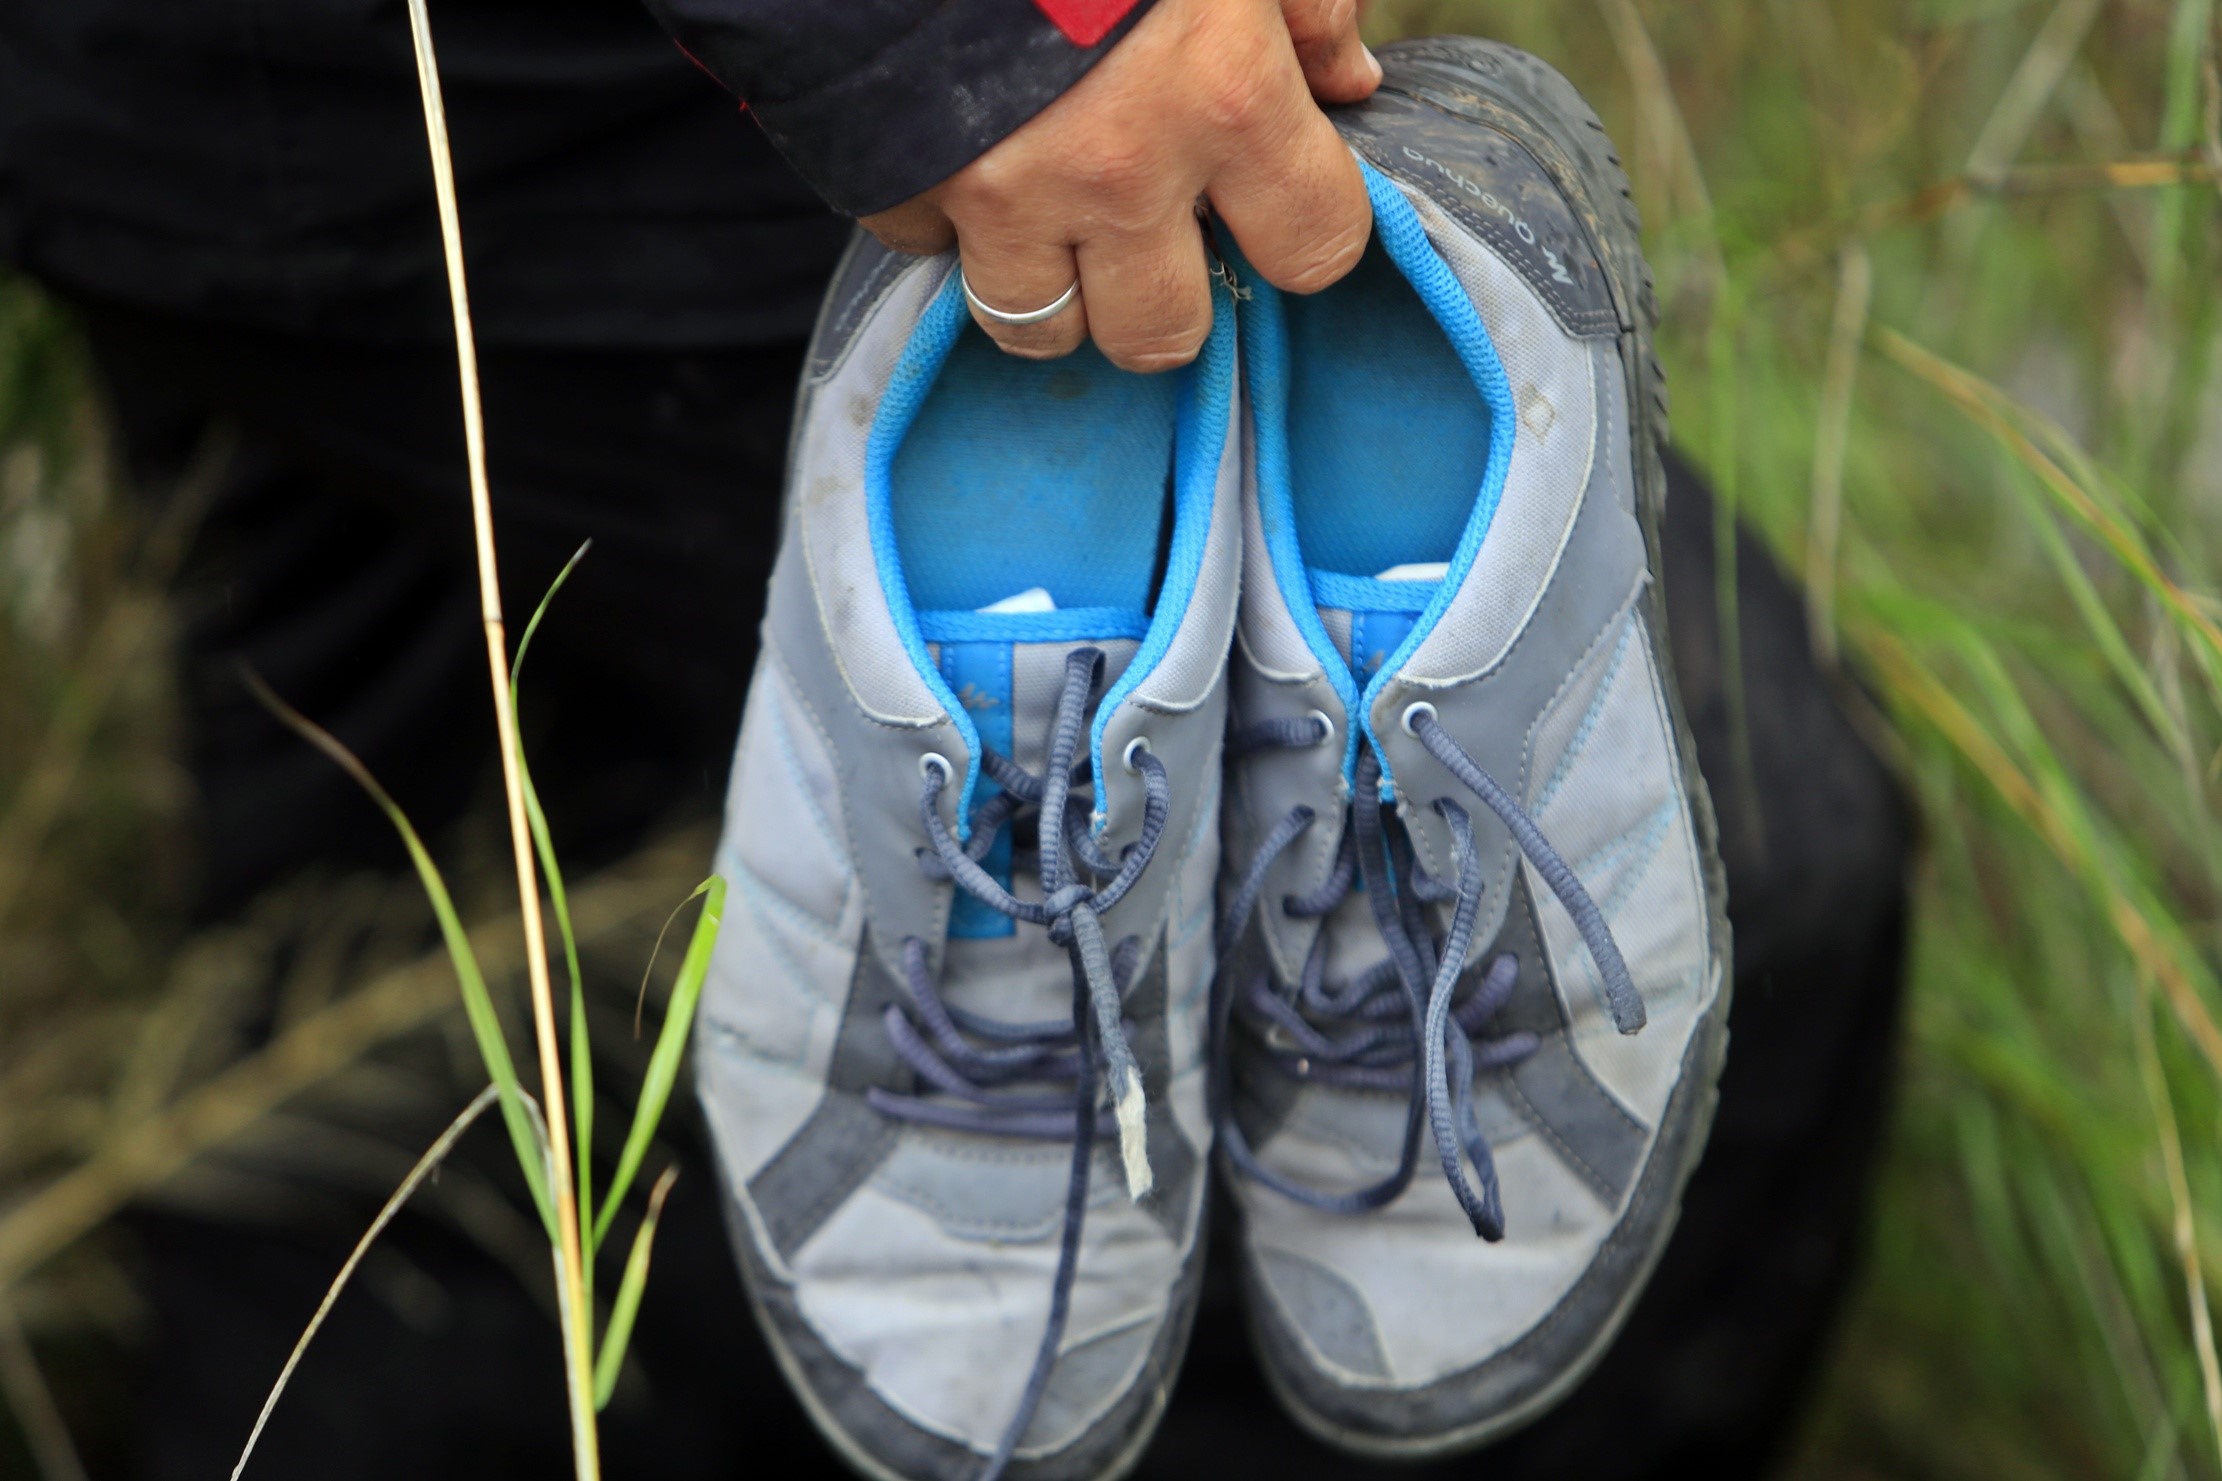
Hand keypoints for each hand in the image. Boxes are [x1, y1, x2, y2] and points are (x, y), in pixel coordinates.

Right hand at [861, 0, 1380, 370]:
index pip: (1315, 246)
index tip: (1281, 202)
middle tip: (1156, 235)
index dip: (1310, 232)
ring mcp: (1002, 188)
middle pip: (1162, 333)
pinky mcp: (899, 178)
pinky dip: (944, 219)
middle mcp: (1120, 170)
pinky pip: (926, 250)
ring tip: (1058, 225)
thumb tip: (1346, 76)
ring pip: (1039, 326)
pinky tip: (963, 156)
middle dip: (1164, 298)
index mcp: (1225, 97)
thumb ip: (1308, 0)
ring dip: (1054, 289)